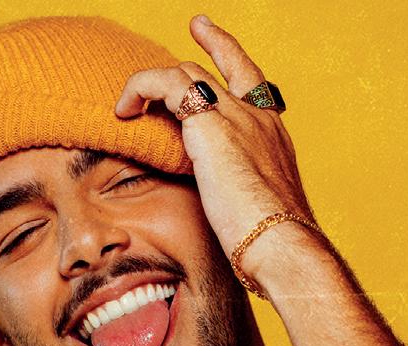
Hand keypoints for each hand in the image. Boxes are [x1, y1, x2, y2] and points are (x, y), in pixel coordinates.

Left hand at [115, 14, 319, 279]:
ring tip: (129, 102)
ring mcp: (238, 117)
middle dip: (202, 48)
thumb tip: (232, 219)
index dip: (233, 57)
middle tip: (186, 39)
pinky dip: (141, 87)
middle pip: (224, 67)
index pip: (255, 87)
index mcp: (275, 139)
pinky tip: (124, 110)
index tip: (215, 39)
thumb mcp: (261, 214)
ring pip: (189, 71)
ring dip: (155, 82)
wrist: (283, 244)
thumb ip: (243, 200)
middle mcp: (260, 119)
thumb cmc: (274, 245)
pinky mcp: (210, 125)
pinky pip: (167, 83)